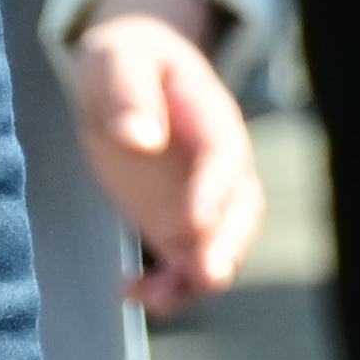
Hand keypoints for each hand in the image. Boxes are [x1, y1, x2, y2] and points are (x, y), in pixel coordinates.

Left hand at [61, 0, 259, 311]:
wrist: (123, 75)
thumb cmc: (124, 59)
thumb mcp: (118, 61)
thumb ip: (129, 94)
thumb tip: (141, 138)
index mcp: (212, 117)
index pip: (224, 156)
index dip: (214, 190)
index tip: (195, 222)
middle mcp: (218, 165)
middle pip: (241, 210)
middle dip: (227, 246)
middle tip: (206, 276)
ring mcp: (201, 199)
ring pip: (220, 246)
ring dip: (197, 277)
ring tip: (159, 299)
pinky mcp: (179, 225)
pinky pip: (184, 264)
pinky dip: (165, 286)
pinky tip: (128, 291)